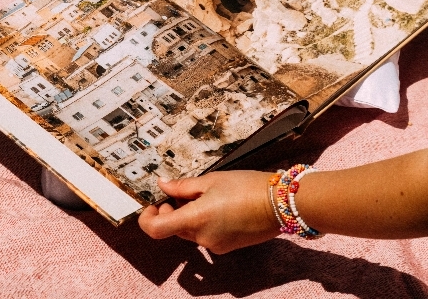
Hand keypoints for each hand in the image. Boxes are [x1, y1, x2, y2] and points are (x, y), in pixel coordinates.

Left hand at [138, 170, 280, 253]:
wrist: (279, 203)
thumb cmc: (246, 186)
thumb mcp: (211, 180)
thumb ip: (183, 186)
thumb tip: (162, 185)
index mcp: (196, 219)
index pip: (156, 230)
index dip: (147, 219)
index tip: (151, 205)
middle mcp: (203, 238)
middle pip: (174, 229)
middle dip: (171, 212)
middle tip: (181, 192)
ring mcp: (215, 245)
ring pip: (190, 232)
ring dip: (189, 216)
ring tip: (205, 195)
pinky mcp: (226, 247)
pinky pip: (206, 236)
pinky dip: (204, 223)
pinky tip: (219, 206)